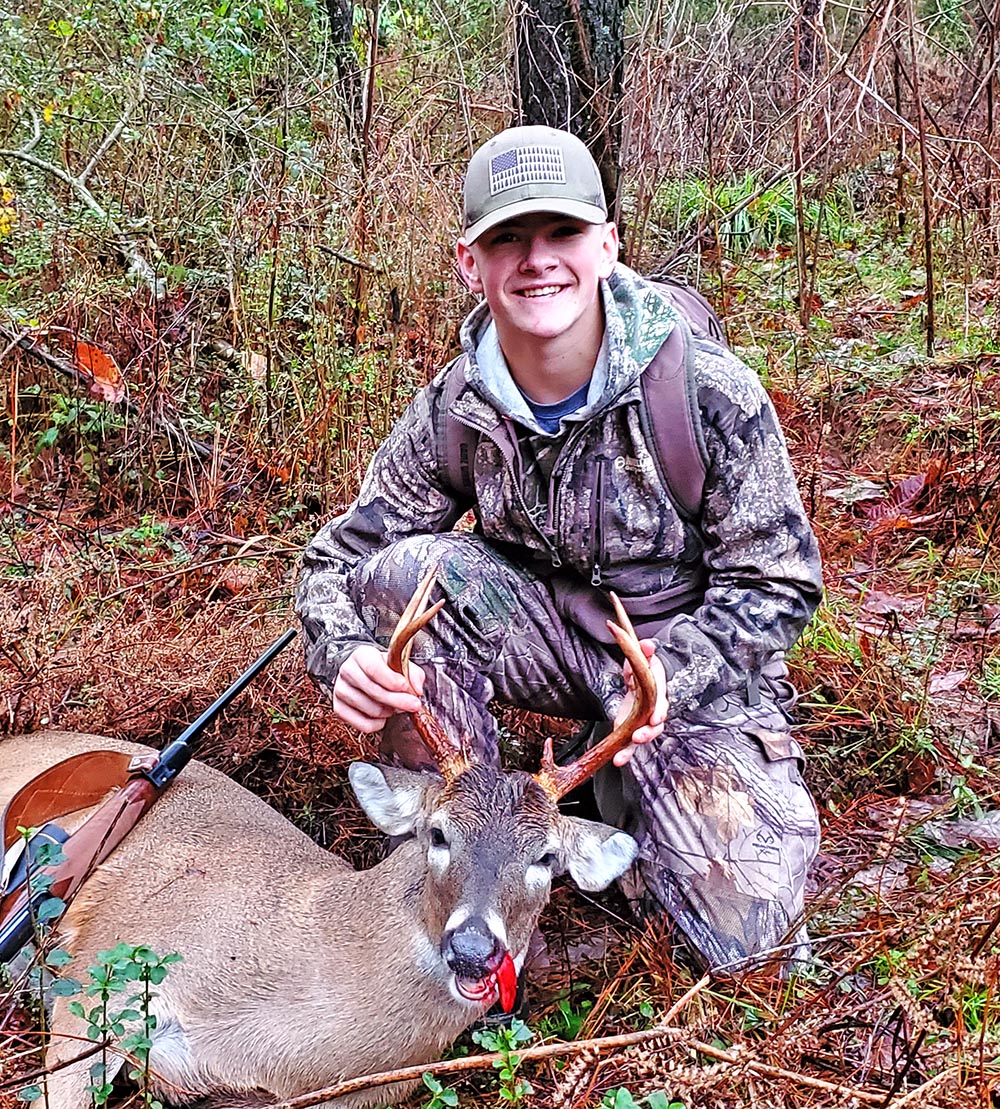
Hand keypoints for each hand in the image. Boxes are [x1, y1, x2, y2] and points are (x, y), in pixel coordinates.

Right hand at [332, 644, 424, 732]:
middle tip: (413, 705)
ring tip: (393, 706)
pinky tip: (383, 716)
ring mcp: (341, 690)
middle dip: (398, 701)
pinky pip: (364, 725)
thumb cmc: (383, 669)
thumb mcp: (400, 664)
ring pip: (371, 710)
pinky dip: (379, 724)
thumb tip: (416, 689)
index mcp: (362, 655)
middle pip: (373, 691)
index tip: (406, 687)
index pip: (373, 668)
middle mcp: (347, 671)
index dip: (391, 680)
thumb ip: (413, 673)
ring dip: (389, 711)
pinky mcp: (339, 709)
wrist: (363, 674)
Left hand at [612, 639, 667, 766]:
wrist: (642, 678)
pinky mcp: (631, 729)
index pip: (661, 701)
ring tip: (621, 758)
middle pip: (655, 725)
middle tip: (638, 738)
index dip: (660, 711)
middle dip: (648, 733)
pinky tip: (616, 761)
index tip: (656, 719)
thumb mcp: (644, 657)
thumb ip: (644, 651)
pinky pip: (629, 744)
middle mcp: (653, 710)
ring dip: (632, 750)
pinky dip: (624, 754)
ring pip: (642, 738)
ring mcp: (642, 721)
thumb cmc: (644, 668)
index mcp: (658, 691)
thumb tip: (647, 645)